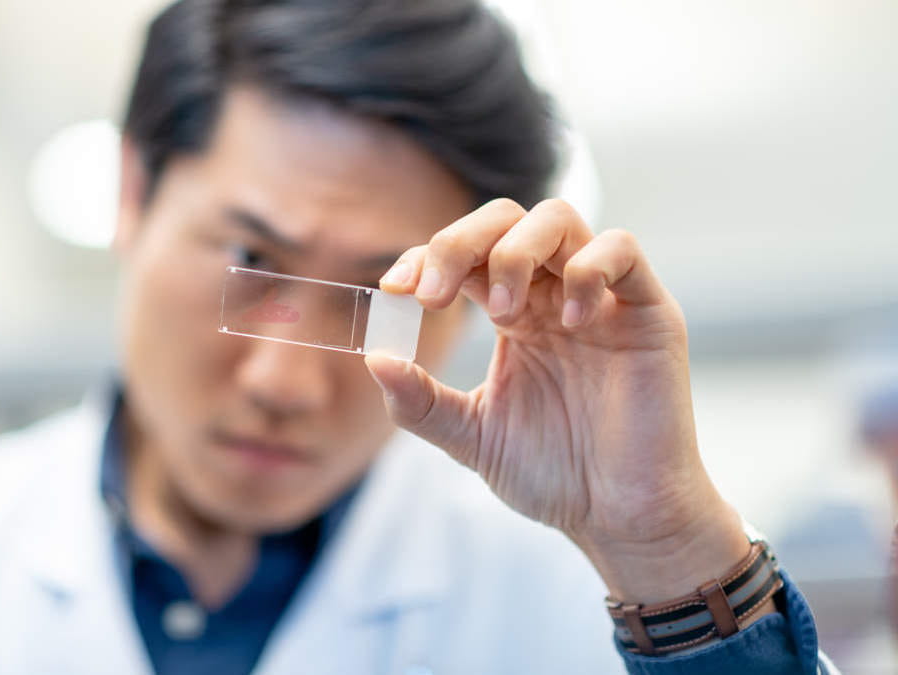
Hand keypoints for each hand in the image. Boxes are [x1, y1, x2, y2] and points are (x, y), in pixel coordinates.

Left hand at [367, 198, 755, 604]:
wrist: (619, 517)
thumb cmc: (555, 474)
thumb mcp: (471, 436)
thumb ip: (421, 401)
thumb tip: (375, 357)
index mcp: (513, 313)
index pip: (465, 254)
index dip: (426, 257)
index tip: (395, 290)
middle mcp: (553, 295)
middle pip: (504, 220)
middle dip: (458, 244)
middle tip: (432, 296)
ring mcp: (602, 298)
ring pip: (557, 219)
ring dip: (514, 252)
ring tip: (500, 312)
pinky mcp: (649, 312)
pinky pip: (622, 249)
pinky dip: (588, 269)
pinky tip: (569, 322)